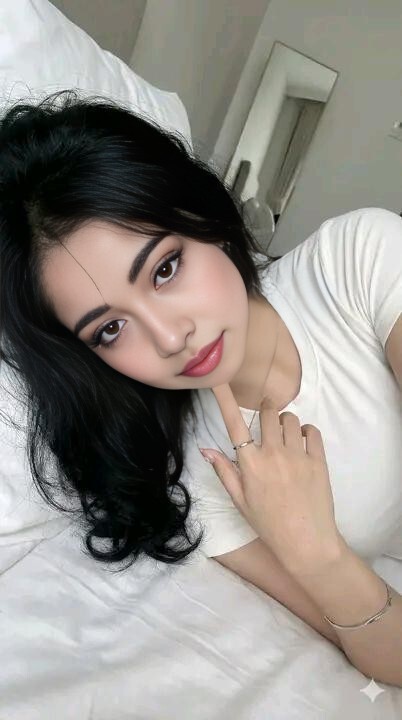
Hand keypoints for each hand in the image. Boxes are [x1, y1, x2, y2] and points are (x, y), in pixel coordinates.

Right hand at [199, 383, 344, 574]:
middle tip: (267, 418)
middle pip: (268, 413)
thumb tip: (205, 448)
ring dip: (285, 420)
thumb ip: (224, 471)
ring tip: (285, 435)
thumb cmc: (268, 525)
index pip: (234, 423)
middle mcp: (272, 454)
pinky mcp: (318, 460)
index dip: (224, 398)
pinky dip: (306, 430)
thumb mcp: (240, 501)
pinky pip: (312, 431)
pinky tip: (302, 441)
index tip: (219, 379)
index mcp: (250, 464)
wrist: (306, 543)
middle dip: (266, 410)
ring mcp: (297, 455)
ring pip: (290, 419)